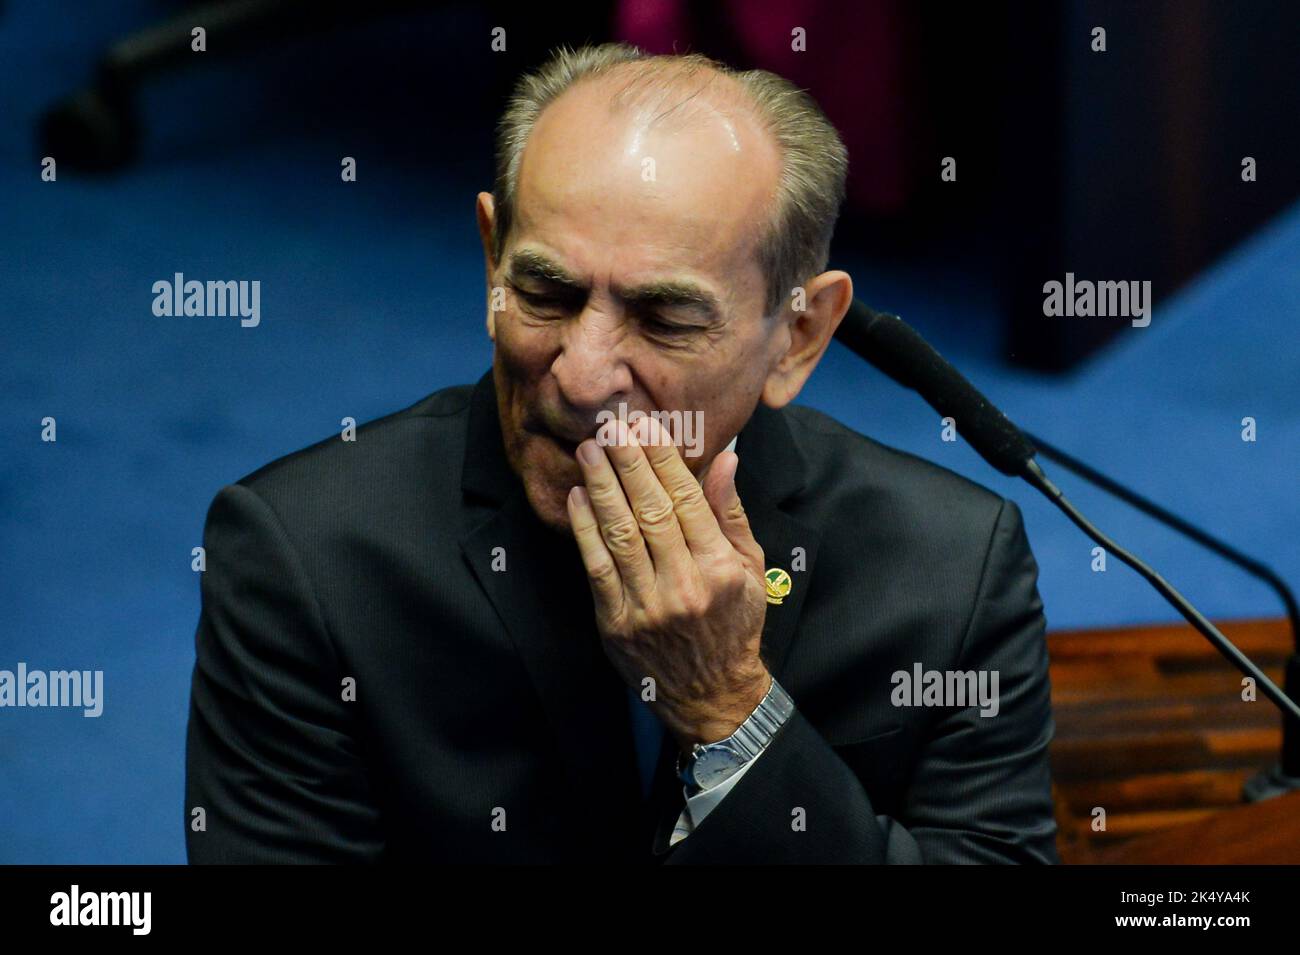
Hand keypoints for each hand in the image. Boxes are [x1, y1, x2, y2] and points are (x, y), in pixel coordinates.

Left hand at [567, 415, 771, 749]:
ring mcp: (647, 607)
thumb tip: (726, 459)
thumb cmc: (734, 624)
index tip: (646, 426)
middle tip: (610, 427)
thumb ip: (732, 513)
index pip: (687, 501)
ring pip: (620, 535)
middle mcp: (684, 586)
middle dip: (628, 464)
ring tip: (590, 452)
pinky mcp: (617, 624)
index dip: (664, 460)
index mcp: (720, 569)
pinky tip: (578, 499)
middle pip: (650, 512)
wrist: (711, 694)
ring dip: (601, 488)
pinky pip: (596, 568)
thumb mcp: (749, 569)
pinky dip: (585, 531)